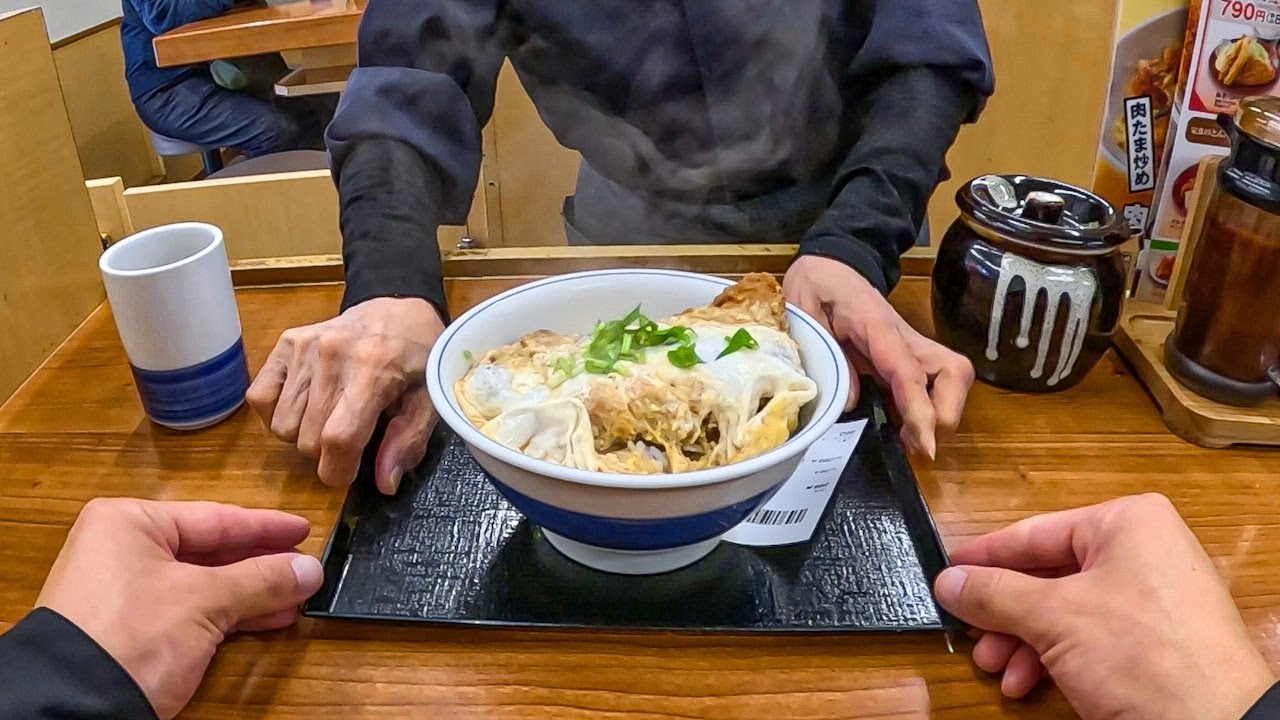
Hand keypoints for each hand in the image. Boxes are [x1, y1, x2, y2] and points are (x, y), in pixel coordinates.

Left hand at [37, 498, 324, 719]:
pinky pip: (195, 612)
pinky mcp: (134, 632)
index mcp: (130, 524)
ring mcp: (128, 594)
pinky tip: (270, 619)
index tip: (304, 529)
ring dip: (254, 593)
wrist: (71, 709)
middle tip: (306, 567)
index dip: (265, 527)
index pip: (216, 518)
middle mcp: (125, 551)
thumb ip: (262, 580)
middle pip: (212, 551)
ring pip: (207, 585)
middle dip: (263, 564)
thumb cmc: (129, 636)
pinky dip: (232, 615)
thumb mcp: (204, 600)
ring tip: (297, 598)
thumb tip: (311, 569)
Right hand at [247, 297, 444, 492]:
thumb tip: (384, 483)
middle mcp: (333, 355)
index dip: (338, 470)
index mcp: (374, 369)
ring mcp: (304, 346)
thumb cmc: (417, 358)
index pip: (339, 437)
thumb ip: (408, 440)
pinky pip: (260, 398)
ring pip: (281, 425)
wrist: (398, 309)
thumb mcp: (429, 399)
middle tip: (348, 437)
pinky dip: (277, 413)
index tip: (347, 474)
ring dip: (303, 435)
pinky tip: (305, 405)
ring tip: (329, 417)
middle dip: (326, 454)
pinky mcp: (285, 342)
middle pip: (307, 439)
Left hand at [784, 255, 972, 457]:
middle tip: (918, 443)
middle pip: (954, 373)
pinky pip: (932, 383)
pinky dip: (927, 409)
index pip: (909, 371)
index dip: (921, 409)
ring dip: (941, 413)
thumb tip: (852, 402)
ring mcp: (910, 345)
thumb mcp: (806, 315)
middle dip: (946, 413)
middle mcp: (904, 337)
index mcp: (877, 326)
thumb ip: (828, 355)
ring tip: (911, 441)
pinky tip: (906, 429)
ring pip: (952, 378)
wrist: (830, 263)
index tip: (926, 445)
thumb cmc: (817, 285)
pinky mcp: (908, 354)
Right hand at [934, 493, 1275, 719]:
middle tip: (969, 633)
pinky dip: (1052, 658)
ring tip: (996, 669)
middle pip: (1046, 576)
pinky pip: (1089, 637)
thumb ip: (993, 594)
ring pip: (1063, 611)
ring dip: (1021, 642)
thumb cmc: (1140, 653)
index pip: (1035, 533)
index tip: (946, 572)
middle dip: (1003, 613)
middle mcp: (1142, 552)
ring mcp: (1152, 599)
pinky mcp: (1156, 642)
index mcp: (1126, 523)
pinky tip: (1026, 684)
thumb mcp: (1053, 617)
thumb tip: (946, 581)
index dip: (985, 557)